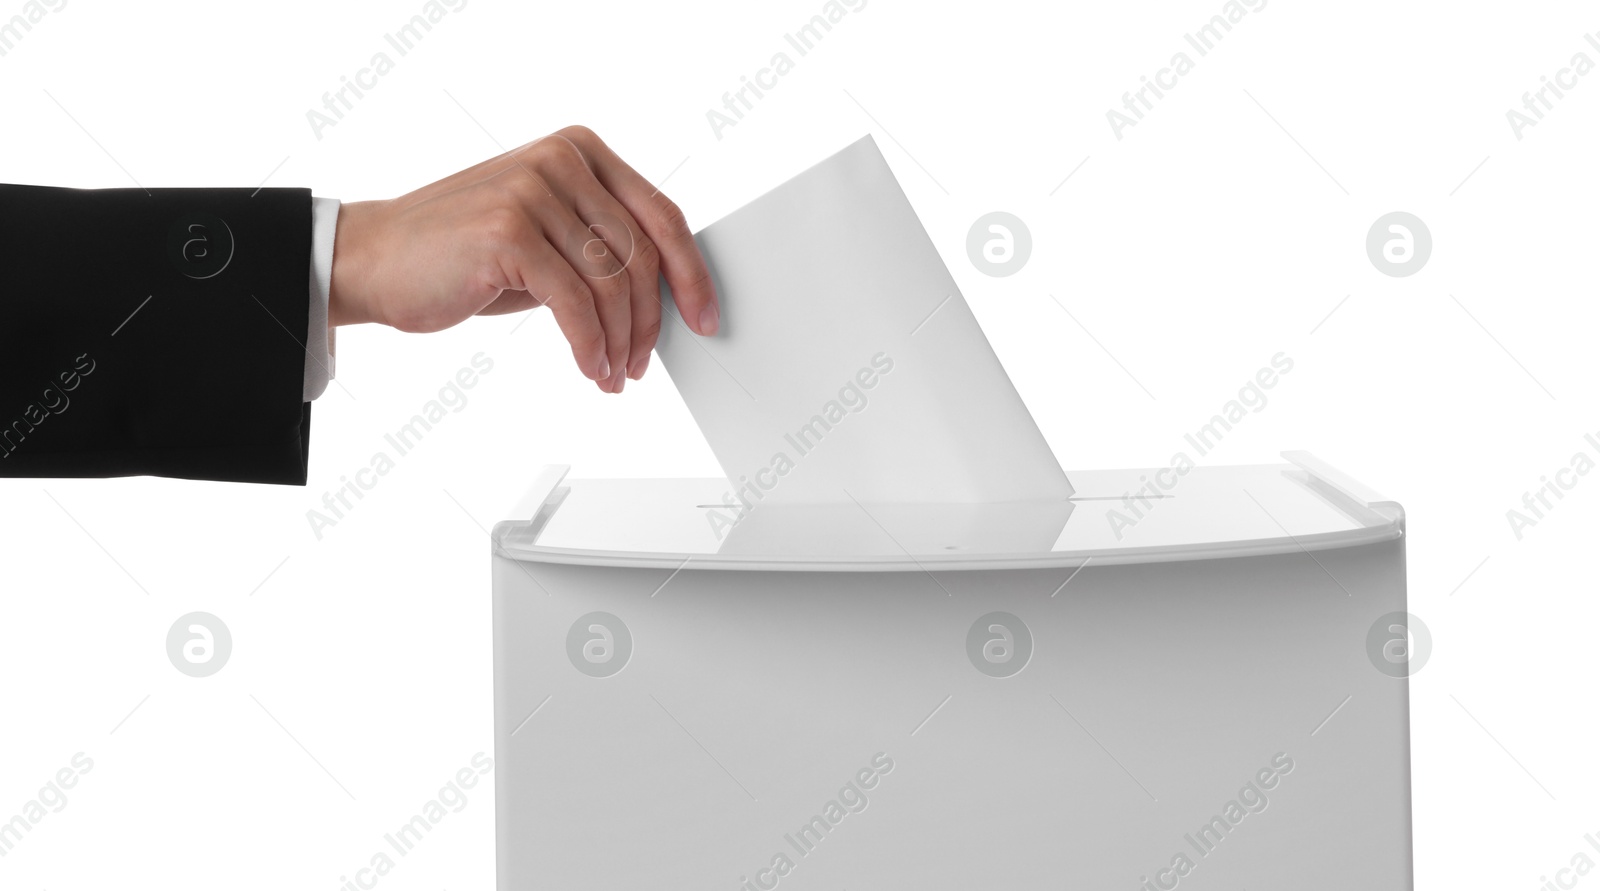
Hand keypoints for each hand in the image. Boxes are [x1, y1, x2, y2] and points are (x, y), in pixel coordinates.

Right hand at [327, 126, 718, 392]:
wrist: (373, 258)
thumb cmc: (460, 253)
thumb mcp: (543, 235)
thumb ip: (597, 245)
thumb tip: (661, 296)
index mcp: (579, 151)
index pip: (662, 214)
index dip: (692, 273)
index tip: (705, 317)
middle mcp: (561, 161)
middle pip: (642, 254)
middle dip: (650, 321)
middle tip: (642, 363)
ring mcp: (534, 191)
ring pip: (612, 283)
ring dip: (619, 342)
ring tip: (612, 374)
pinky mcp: (509, 231)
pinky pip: (575, 303)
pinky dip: (590, 346)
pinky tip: (590, 368)